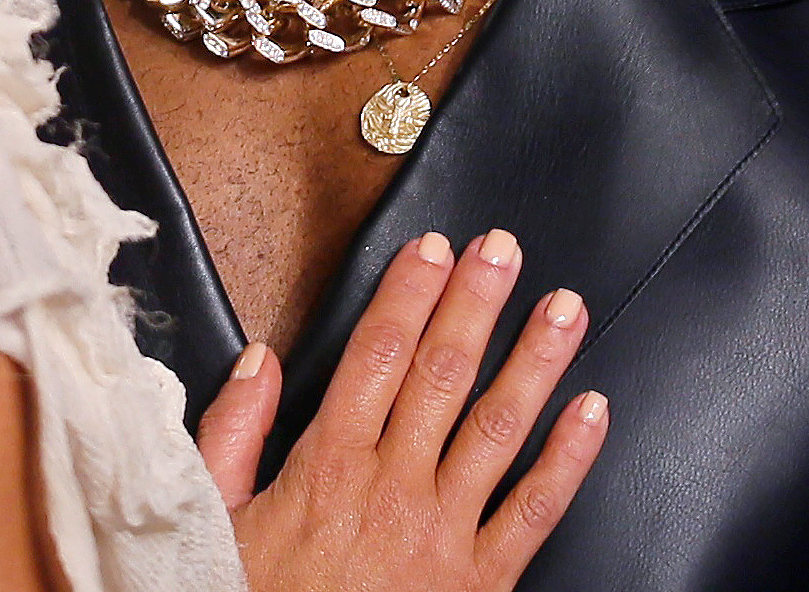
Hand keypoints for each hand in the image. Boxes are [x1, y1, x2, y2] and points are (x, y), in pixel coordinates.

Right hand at [196, 229, 607, 591]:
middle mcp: (394, 487)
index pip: (376, 355)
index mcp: (329, 464)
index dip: (409, 295)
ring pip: (499, 428)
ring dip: (534, 361)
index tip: (433, 249)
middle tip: (504, 249)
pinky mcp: (482, 581)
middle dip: (475, 304)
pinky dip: (569, 458)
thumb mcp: (216, 516)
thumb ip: (233, 433)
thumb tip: (259, 359)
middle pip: (442, 374)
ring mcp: (444, 533)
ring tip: (564, 307)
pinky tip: (592, 411)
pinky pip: (536, 512)